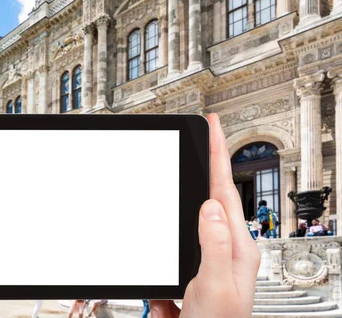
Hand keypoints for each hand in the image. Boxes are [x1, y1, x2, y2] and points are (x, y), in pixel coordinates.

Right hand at [150, 114, 259, 316]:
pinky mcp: (190, 266)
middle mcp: (224, 247)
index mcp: (235, 247)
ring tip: (193, 162)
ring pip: (195, 212)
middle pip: (213, 194)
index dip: (218, 154)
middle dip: (207, 161)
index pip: (223, 190)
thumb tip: (210, 205)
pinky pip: (180, 235)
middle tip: (204, 135)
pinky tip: (175, 205)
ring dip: (190, 186)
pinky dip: (174, 217)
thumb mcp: (217, 286)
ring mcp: (207, 256)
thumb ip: (214, 245)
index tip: (213, 125)